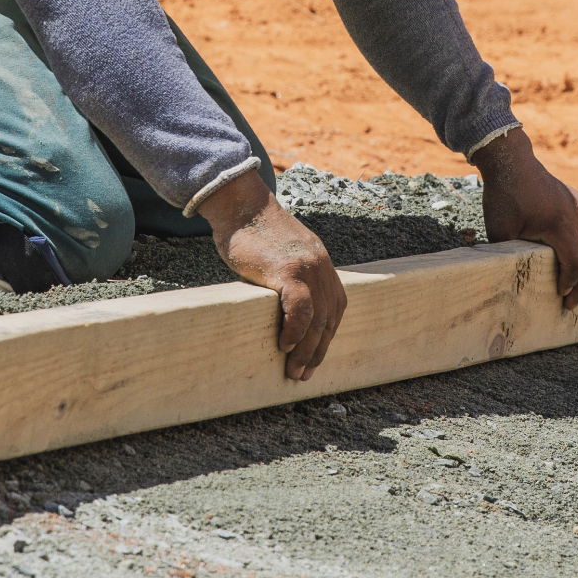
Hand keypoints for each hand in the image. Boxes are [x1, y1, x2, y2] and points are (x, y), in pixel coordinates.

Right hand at [197, 171, 347, 380]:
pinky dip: (295, 330)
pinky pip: (300, 307)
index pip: (336, 307)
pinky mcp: (288, 269)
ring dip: (307, 349)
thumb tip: (281, 306)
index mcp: (321, 263)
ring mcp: (307, 266)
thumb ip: (290, 274)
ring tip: (294, 370)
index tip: (315, 358)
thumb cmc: (252, 231)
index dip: (327, 336)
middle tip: (304, 374)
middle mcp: (320, 265)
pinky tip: (285, 345)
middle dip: (319, 350)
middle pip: (329, 316)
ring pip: (318, 317)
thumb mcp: (282, 252)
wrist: (240, 203)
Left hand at [471, 128, 577, 309]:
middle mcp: (577, 214)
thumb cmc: (503, 195)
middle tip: (572, 303)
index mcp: (559, 223)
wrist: (511, 161)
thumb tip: (507, 281)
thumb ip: (508, 256)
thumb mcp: (501, 230)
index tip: (560, 295)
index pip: (577, 262)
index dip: (571, 282)